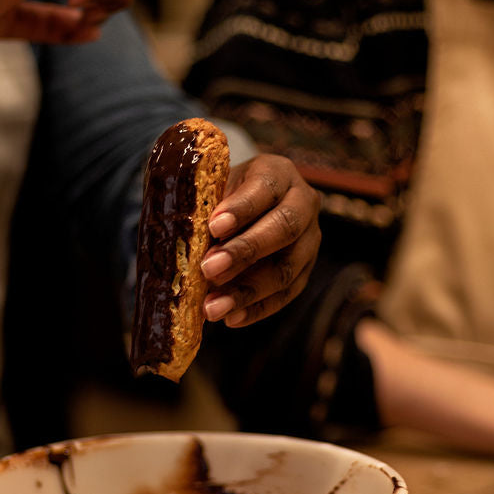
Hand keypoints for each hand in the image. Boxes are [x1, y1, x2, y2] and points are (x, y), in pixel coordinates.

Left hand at [199, 155, 320, 326]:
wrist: (245, 208)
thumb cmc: (223, 196)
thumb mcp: (214, 189)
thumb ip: (205, 208)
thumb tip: (184, 242)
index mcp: (278, 174)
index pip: (264, 189)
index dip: (241, 209)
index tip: (213, 227)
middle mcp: (303, 203)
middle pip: (284, 228)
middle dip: (245, 252)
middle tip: (209, 269)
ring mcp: (310, 240)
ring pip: (287, 269)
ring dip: (248, 291)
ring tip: (213, 307)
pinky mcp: (305, 270)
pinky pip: (286, 294)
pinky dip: (257, 309)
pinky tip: (231, 319)